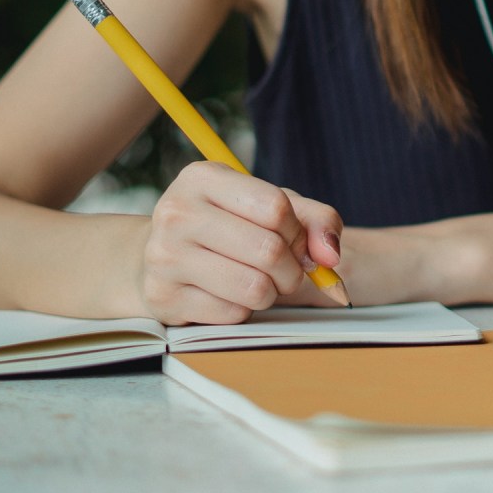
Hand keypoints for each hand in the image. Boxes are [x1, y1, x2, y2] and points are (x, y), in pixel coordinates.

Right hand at [139, 161, 342, 324]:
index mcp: (203, 178)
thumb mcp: (271, 207)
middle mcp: (177, 213)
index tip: (291, 238)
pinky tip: (228, 294)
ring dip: (271, 292)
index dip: (297, 231)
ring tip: (257, 281)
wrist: (162, 255)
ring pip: (254, 287)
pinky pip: (233, 314)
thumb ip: (317, 220)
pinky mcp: (164, 298)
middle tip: (283, 269)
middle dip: (291, 269)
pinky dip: (243, 310)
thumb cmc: (229, 226)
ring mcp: (165, 257)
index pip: (276, 208)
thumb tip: (330, 255)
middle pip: (269, 250)